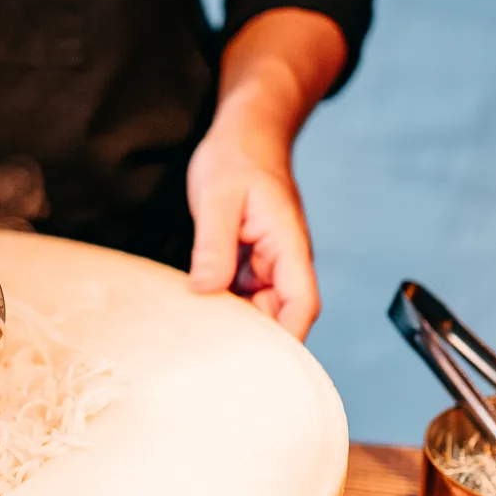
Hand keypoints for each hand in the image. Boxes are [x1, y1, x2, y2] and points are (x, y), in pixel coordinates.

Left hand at [187, 8, 347, 340]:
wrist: (245, 131)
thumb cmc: (237, 157)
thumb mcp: (217, 197)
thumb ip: (214, 245)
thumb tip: (206, 289)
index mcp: (288, 245)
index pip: (301, 304)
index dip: (286, 338)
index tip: (258, 363)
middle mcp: (283, 260)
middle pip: (278, 315)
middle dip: (251, 339)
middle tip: (209, 358)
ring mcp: (266, 262)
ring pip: (256, 308)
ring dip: (232, 322)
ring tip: (197, 342)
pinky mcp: (248, 261)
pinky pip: (238, 294)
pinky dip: (220, 305)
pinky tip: (194, 313)